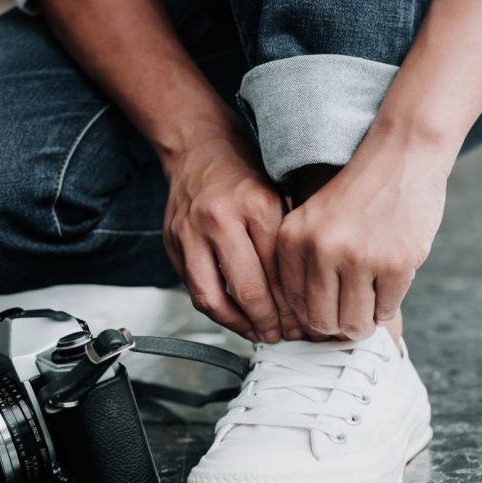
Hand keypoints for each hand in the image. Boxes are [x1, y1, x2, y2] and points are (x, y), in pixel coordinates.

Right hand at [162, 122, 298, 341]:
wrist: (199, 146)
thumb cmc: (246, 173)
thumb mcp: (281, 198)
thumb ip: (291, 241)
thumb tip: (310, 292)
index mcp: (256, 206)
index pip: (278, 270)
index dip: (293, 304)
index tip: (305, 322)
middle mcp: (219, 220)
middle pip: (246, 289)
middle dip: (268, 321)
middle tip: (284, 336)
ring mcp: (189, 233)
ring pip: (212, 297)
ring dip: (237, 324)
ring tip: (258, 334)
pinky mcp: (171, 243)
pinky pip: (193, 288)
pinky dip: (215, 309)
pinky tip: (235, 318)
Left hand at [276, 130, 448, 339]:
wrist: (403, 155)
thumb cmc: (361, 190)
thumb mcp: (315, 218)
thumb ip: (306, 263)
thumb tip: (313, 326)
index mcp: (294, 239)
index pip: (295, 305)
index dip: (315, 316)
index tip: (331, 311)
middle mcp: (322, 250)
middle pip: (323, 321)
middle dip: (340, 326)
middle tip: (354, 317)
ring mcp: (360, 258)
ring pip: (355, 323)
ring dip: (366, 321)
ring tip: (372, 303)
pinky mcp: (395, 264)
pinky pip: (387, 310)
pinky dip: (389, 306)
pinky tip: (391, 285)